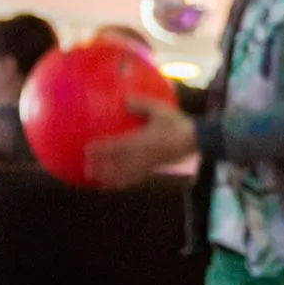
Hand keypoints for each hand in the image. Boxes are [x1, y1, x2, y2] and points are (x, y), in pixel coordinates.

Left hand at [81, 98, 197, 189]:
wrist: (197, 139)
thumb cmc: (178, 123)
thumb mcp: (161, 110)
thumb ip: (142, 105)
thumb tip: (125, 100)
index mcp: (142, 141)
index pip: (117, 146)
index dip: (102, 148)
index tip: (87, 149)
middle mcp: (143, 156)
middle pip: (117, 165)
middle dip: (102, 168)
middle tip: (86, 171)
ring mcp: (148, 164)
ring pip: (126, 174)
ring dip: (111, 179)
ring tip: (98, 182)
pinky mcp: (154, 168)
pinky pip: (137, 178)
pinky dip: (125, 182)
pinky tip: (119, 184)